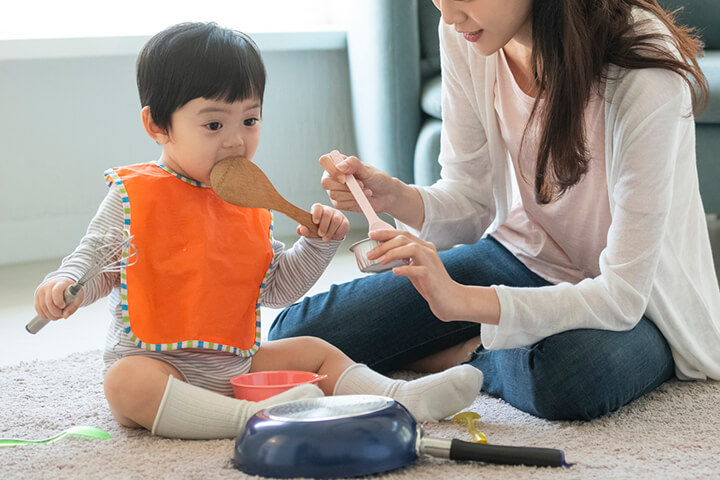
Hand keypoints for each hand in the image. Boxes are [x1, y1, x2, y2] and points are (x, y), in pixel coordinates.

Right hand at [33, 277, 83, 319]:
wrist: (61, 283)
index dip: (59, 301)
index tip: (63, 306)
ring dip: (51, 315)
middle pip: (48, 302)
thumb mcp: (77, 296)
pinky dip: (45, 315)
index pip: (56, 291)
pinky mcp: (37, 296)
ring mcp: (41, 291)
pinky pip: (38, 309)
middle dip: (56, 312)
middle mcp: (48, 286)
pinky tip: (52, 315)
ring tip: (58, 315)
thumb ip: (73, 307)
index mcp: (60, 283)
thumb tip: (65, 316)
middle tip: (62, 315)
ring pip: (43, 307)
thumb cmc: (70, 290)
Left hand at [297, 204, 349, 241]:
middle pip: (327, 214)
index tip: (315, 221)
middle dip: (323, 226)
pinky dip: (337, 233)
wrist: (327, 235)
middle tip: (320, 234)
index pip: (317, 207)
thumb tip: (301, 229)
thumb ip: (304, 230)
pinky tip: (334, 236)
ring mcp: (338, 215)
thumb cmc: (317, 230)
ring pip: (336, 220)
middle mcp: (328, 210)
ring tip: (325, 239)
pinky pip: (343, 225)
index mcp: (318, 210)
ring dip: (330, 232)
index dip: (316, 213)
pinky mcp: (344, 222)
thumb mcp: (309, 231)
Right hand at [318, 152, 396, 214]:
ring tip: (365, 190)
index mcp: (338, 163)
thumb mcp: (367, 170)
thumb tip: (339, 165)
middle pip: (325, 182)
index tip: (345, 176)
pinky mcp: (339, 203)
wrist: (386, 194)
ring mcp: (334, 190)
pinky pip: (340, 204)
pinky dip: (353, 201)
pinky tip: (362, 198)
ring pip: (334, 194)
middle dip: (345, 186)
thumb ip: (354, 164)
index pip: (324, 161)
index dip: (331, 169)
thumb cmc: (377, 179)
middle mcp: (333, 176)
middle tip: (361, 184)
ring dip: (352, 194)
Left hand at [366, 229, 499, 324]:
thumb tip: (383, 255)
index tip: (371, 234)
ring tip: (380, 261)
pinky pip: (418, 269)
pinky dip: (405, 269)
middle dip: (384, 244)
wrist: (451, 300)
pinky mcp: (432, 277)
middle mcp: (428, 251)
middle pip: (404, 239)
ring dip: (393, 253)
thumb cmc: (431, 284)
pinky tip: (395, 271)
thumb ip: (404, 260)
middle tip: (370, 254)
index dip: (386, 233)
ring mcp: (431, 263)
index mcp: (424, 247)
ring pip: (412, 249)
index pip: (403, 234)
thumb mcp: (415, 268)